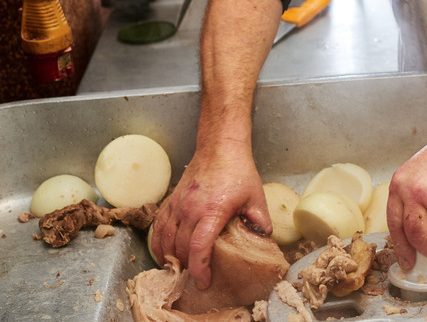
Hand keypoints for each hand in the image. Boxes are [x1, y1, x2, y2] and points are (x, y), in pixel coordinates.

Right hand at [150, 141, 270, 287]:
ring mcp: (178, 205)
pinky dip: (159, 242)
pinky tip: (164, 252)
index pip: (199, 247)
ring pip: (166, 239)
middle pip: (181, 248)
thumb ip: (260, 221)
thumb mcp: (256, 197)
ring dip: (170, 257)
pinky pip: (159, 226)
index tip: (204, 281)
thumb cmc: (239, 171)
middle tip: (196, 277)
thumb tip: (264, 240)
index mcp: (213, 211)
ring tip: (180, 269)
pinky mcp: (171, 200)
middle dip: (187, 267)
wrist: (220, 148)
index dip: (199, 268)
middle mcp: (191, 209)